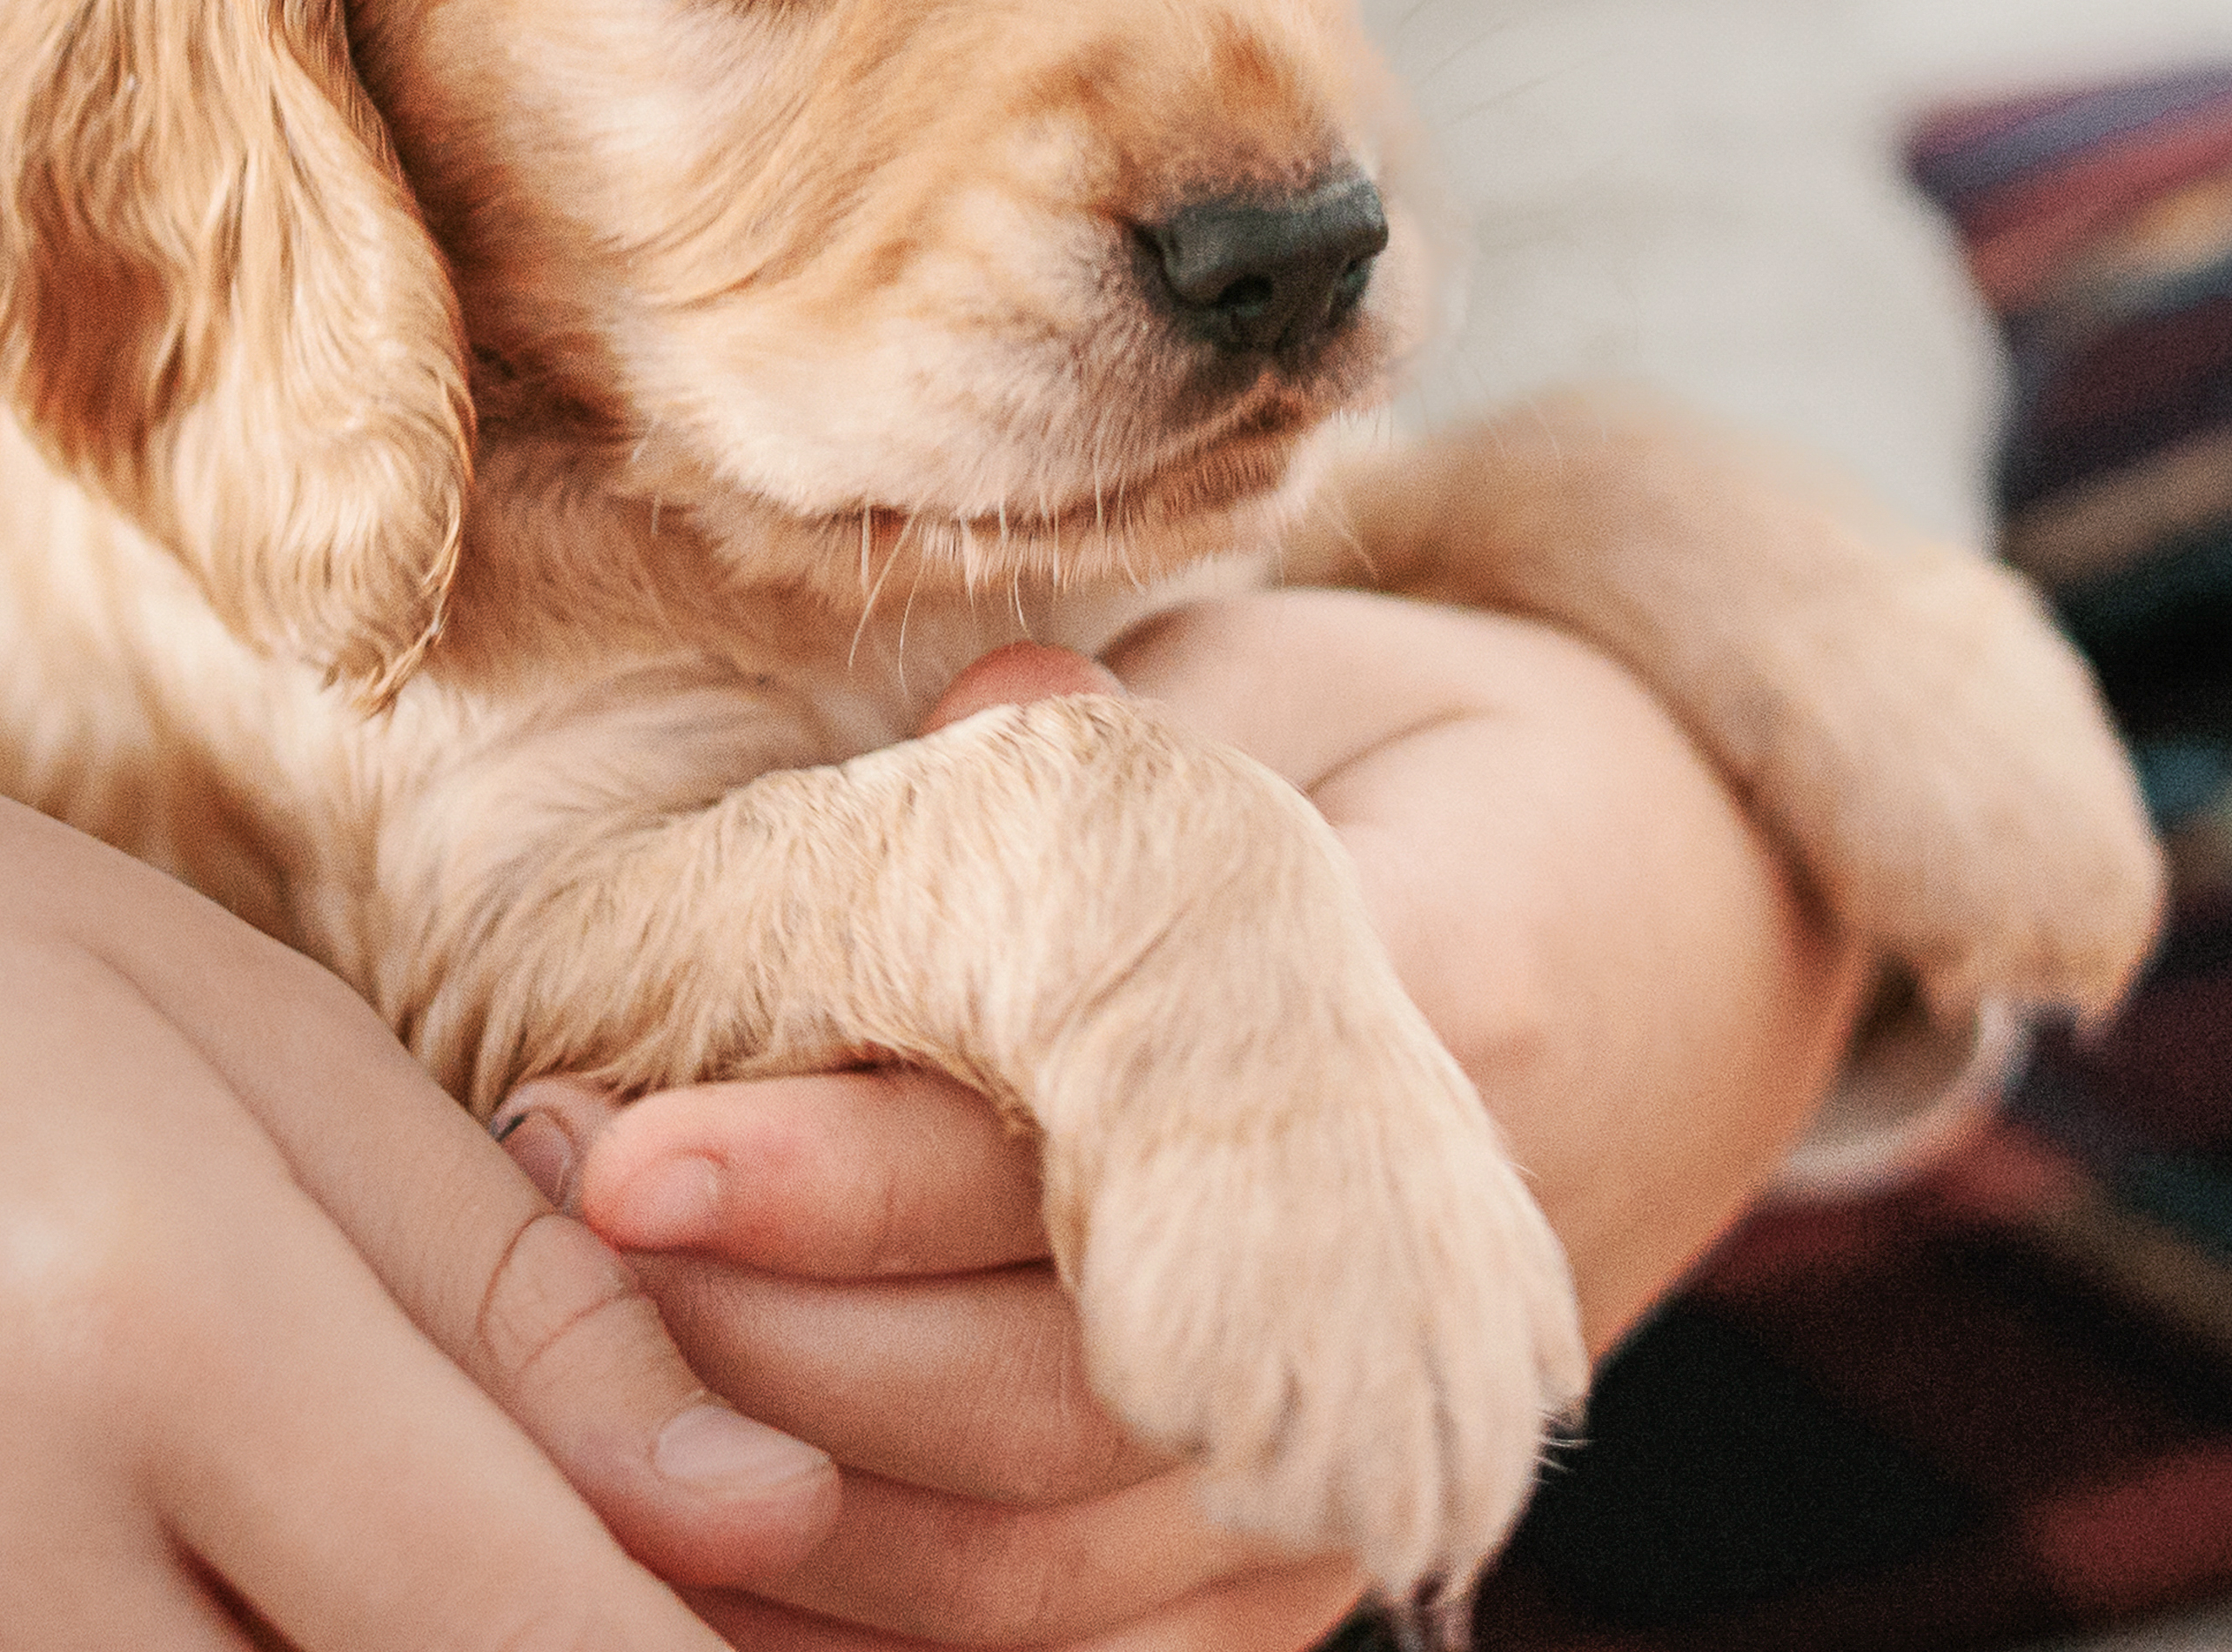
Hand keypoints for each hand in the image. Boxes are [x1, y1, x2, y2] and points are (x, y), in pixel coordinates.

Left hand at [502, 600, 1868, 1649]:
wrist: (1700, 931)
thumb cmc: (1456, 761)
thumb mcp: (1319, 676)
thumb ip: (1133, 745)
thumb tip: (967, 726)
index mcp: (1442, 1014)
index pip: (1099, 1144)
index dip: (839, 1170)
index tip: (610, 1138)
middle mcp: (1425, 1287)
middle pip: (1046, 1406)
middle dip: (755, 1336)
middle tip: (530, 1215)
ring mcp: (1382, 1448)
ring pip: (1047, 1571)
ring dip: (781, 1489)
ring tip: (567, 1355)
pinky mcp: (1327, 1539)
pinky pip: (1093, 1645)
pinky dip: (887, 1625)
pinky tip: (701, 1543)